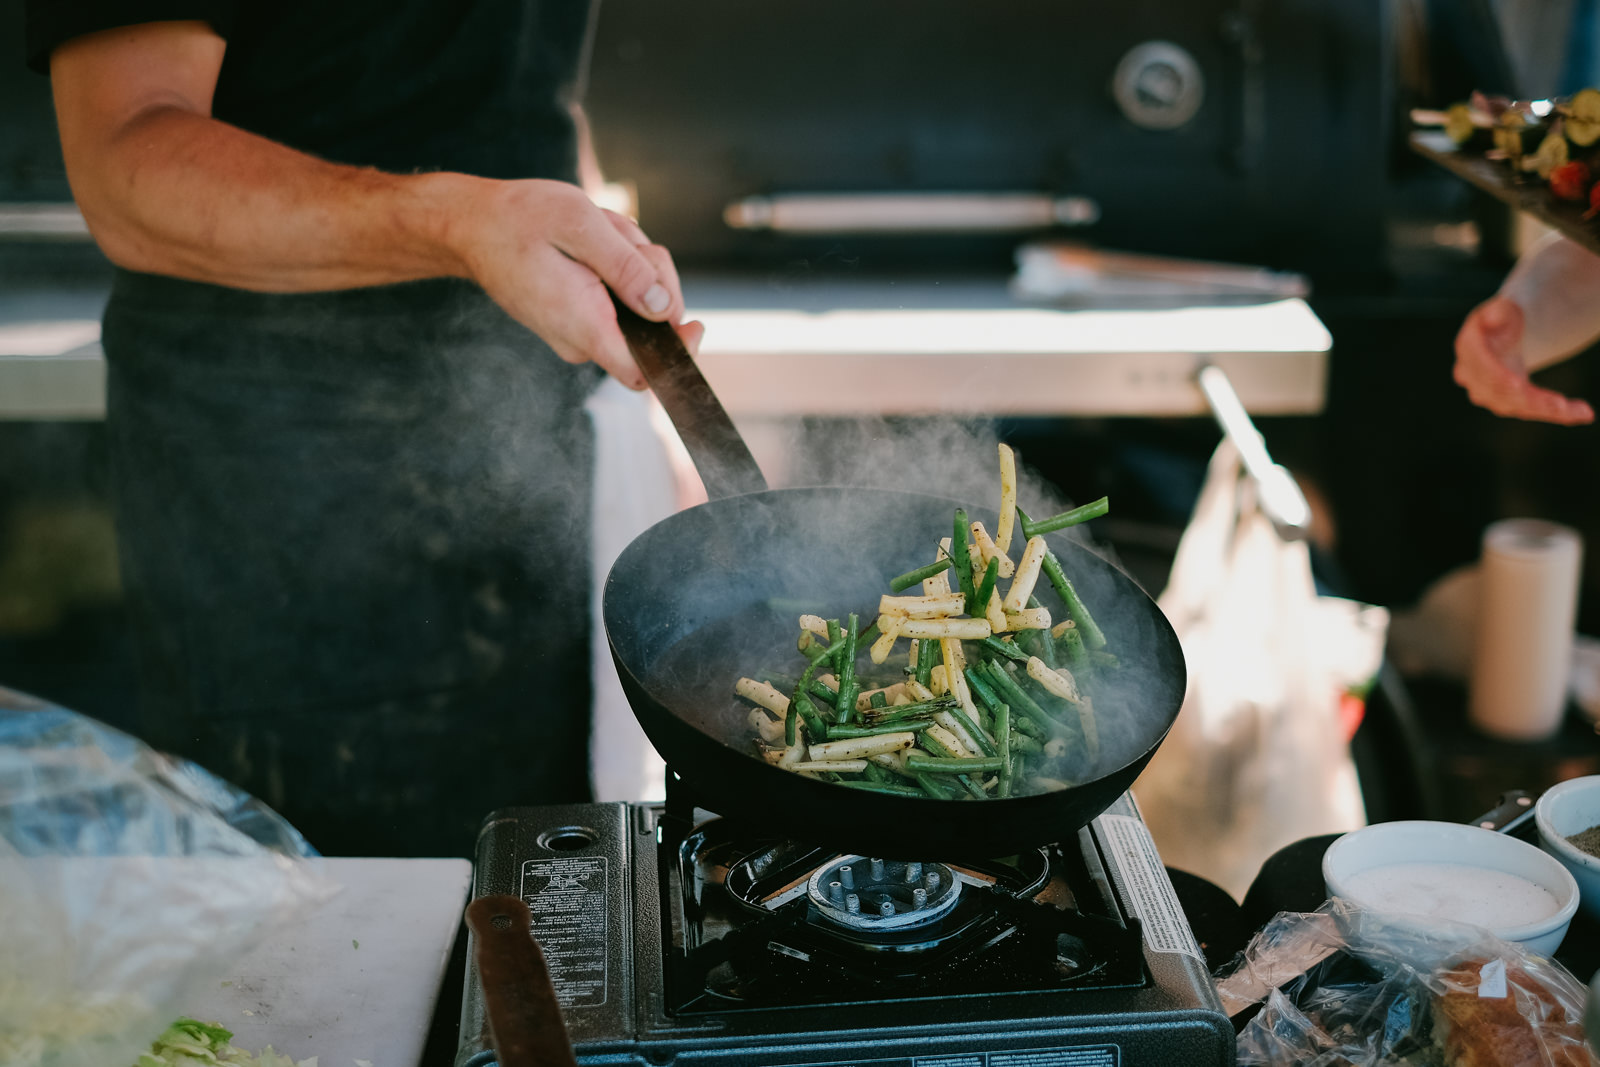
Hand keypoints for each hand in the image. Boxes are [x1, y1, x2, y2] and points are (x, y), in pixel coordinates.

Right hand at [454, 179, 701, 389]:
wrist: (472, 224)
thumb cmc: (520, 218)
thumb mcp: (580, 224)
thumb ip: (627, 266)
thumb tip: (665, 307)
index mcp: (584, 324)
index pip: (643, 373)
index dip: (678, 356)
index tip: (696, 325)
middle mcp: (582, 340)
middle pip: (652, 327)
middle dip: (654, 277)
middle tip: (623, 237)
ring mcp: (579, 331)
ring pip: (637, 307)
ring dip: (633, 264)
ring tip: (597, 234)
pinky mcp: (578, 318)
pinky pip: (618, 299)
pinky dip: (617, 266)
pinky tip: (590, 243)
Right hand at [1453, 296, 1593, 424]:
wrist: (1504, 332)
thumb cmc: (1504, 317)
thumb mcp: (1501, 308)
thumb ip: (1497, 311)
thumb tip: (1493, 316)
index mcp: (1468, 348)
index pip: (1480, 367)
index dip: (1497, 377)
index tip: (1517, 384)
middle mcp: (1472, 376)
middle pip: (1499, 393)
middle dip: (1529, 400)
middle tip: (1559, 405)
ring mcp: (1488, 392)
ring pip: (1518, 406)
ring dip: (1548, 409)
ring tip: (1582, 411)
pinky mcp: (1508, 402)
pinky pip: (1533, 410)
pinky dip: (1559, 414)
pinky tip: (1583, 413)